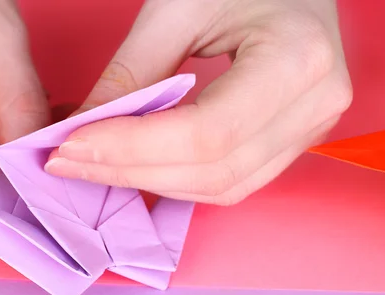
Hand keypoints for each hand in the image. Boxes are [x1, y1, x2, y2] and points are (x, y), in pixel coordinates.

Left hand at [46, 0, 351, 204]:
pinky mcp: (291, 140)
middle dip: (131, 172)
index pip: (206, 132)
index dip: (133, 147)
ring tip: (94, 165)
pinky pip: (231, 181)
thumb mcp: (178, 7)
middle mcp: (315, 104)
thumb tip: (80, 128)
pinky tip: (136, 166)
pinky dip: (177, 180)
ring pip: (221, 186)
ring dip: (150, 183)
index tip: (72, 144)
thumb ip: (131, 72)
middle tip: (68, 162)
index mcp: (297, 58)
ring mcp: (310, 128)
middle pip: (212, 169)